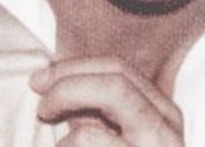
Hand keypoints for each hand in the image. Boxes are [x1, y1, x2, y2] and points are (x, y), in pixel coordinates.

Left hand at [30, 57, 182, 145]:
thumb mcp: (110, 137)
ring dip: (68, 94)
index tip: (42, 77)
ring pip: (113, 90)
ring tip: (45, 114)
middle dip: (69, 74)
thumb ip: (93, 112)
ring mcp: (160, 144)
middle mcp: (168, 127)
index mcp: (162, 115)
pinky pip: (90, 135)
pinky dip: (67, 140)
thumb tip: (50, 80)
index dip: (75, 67)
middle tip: (36, 89)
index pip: (119, 70)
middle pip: (117, 74)